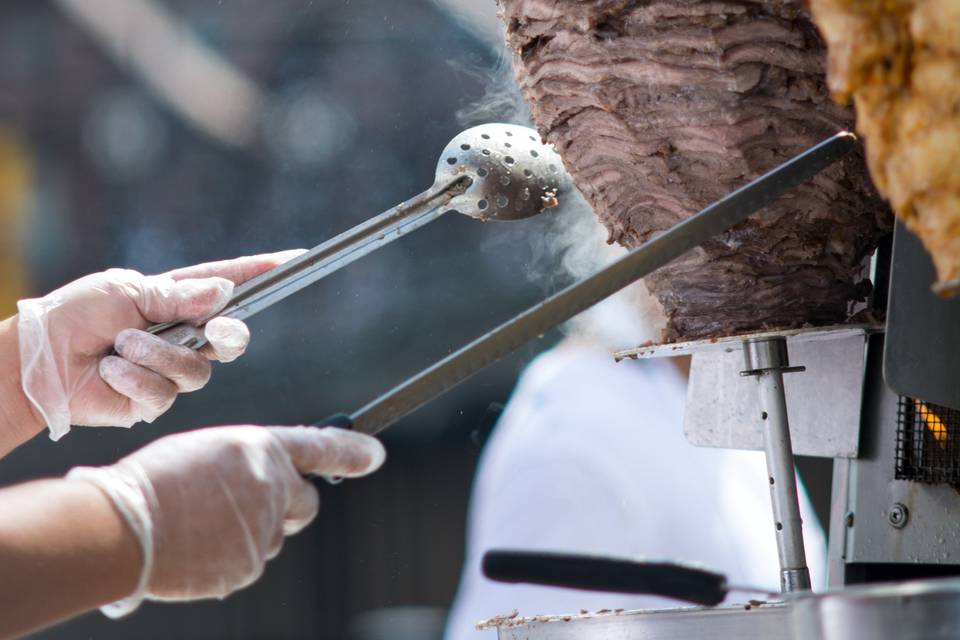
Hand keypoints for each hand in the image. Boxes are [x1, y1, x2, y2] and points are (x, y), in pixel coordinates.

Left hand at [16, 251, 302, 439]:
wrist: (37, 363)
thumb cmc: (75, 315)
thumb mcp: (127, 291)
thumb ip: (178, 295)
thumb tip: (225, 295)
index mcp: (176, 300)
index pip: (227, 284)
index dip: (260, 273)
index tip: (291, 260)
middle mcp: (181, 336)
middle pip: (232, 338)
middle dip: (228, 335)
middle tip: (217, 330)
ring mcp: (170, 370)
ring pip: (198, 370)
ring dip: (156, 355)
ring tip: (119, 348)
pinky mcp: (153, 400)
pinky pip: (166, 393)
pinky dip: (135, 379)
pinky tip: (110, 372)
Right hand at [67, 425, 385, 614]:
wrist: (122, 526)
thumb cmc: (155, 480)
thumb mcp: (207, 452)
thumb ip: (246, 466)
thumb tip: (263, 485)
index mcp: (261, 450)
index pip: (322, 447)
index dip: (351, 452)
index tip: (374, 455)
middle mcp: (272, 488)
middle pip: (305, 503)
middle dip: (290, 505)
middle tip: (256, 505)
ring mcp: (263, 532)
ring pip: (271, 535)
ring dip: (249, 531)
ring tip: (199, 523)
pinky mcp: (246, 567)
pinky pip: (245, 561)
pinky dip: (225, 556)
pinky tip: (193, 546)